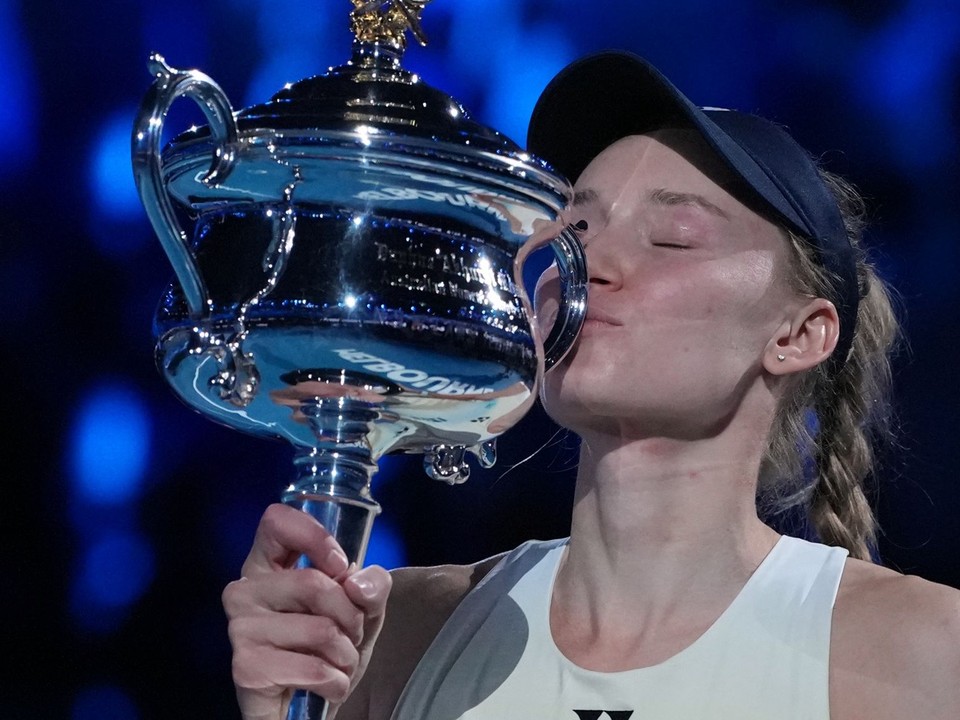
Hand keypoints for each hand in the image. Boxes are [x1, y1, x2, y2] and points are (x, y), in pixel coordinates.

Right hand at [222, 503, 392, 719]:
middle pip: (313, 582)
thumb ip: (371, 586)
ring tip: (338, 662)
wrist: (308, 705)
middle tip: (350, 634)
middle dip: (350, 615)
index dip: (314, 537)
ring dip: (346, 654)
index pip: (275, 521)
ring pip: (321, 628)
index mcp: (266, 564)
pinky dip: (336, 682)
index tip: (340, 566)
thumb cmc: (330, 645)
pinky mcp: (246, 669)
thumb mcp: (363, 608)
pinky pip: (314, 669)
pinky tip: (327, 686)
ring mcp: (240, 629)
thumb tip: (358, 584)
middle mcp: (244, 590)